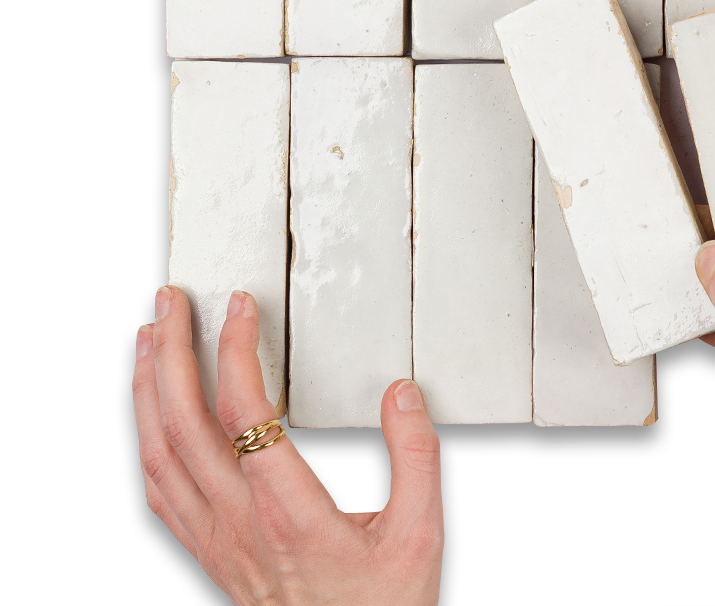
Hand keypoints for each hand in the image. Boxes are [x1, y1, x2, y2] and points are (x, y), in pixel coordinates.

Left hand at [132, 287, 442, 603]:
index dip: (234, 348)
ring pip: (159, 457)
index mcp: (288, 511)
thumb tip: (401, 397)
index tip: (239, 308)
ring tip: (147, 343)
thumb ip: (416, 456)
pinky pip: (160, 494)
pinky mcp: (212, 557)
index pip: (244, 411)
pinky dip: (147, 443)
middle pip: (182, 424)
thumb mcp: (420, 533)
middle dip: (169, 353)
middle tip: (169, 304)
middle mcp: (239, 525)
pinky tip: (150, 422)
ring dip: (146, 391)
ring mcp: (217, 543)